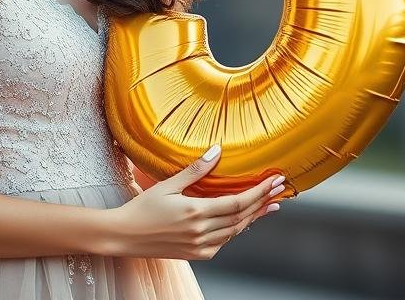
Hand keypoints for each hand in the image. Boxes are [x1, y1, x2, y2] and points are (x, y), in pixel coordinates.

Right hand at [102, 145, 286, 260]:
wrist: (124, 236)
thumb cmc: (142, 208)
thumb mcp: (167, 184)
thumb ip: (195, 170)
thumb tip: (217, 151)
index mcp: (195, 211)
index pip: (238, 202)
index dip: (259, 192)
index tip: (275, 181)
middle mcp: (201, 231)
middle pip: (242, 217)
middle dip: (263, 202)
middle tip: (280, 190)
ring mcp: (200, 245)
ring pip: (236, 231)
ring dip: (254, 217)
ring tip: (269, 205)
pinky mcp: (197, 254)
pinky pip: (223, 242)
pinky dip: (236, 230)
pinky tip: (242, 221)